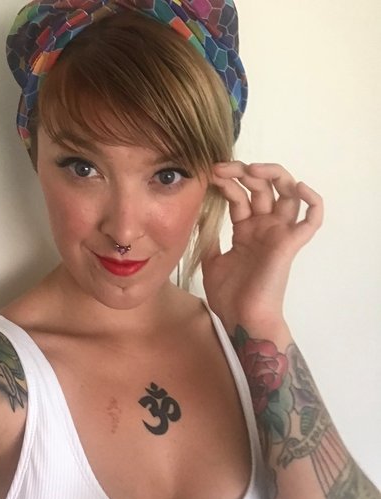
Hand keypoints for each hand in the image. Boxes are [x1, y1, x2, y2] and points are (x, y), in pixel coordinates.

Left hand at [202, 162, 322, 327]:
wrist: (241, 319)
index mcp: (246, 231)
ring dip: (272, 174)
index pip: (241, 195)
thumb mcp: (211, 262)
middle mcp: (264, 228)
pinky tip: (298, 186)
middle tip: (221, 168)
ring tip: (250, 169)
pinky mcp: (290, 243)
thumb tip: (199, 221)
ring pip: (288, 192)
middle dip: (242, 172)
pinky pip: (312, 218)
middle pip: (262, 187)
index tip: (208, 175)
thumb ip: (209, 241)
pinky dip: (312, 199)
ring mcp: (278, 234)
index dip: (227, 182)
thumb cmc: (229, 297)